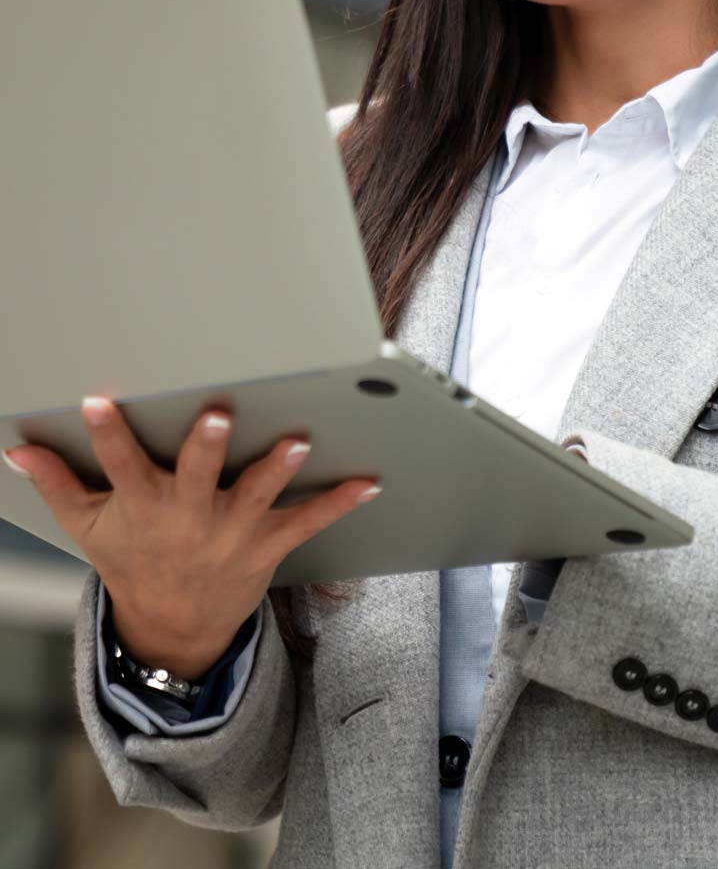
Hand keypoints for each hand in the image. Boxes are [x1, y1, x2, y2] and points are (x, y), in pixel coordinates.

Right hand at [2, 397, 380, 676]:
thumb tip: (14, 448)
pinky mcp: (267, 544)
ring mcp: (231, 533)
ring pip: (258, 496)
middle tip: (216, 415)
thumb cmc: (132, 561)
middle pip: (196, 479)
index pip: (119, 466)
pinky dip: (340, 502)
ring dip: (279, 469)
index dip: (109, 436)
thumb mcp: (88, 527)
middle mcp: (189, 519)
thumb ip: (57, 483)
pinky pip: (308, 522)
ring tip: (299, 441)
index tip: (99, 402)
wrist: (175, 627)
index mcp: (144, 507)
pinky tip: (369, 480)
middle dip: (206, 449)